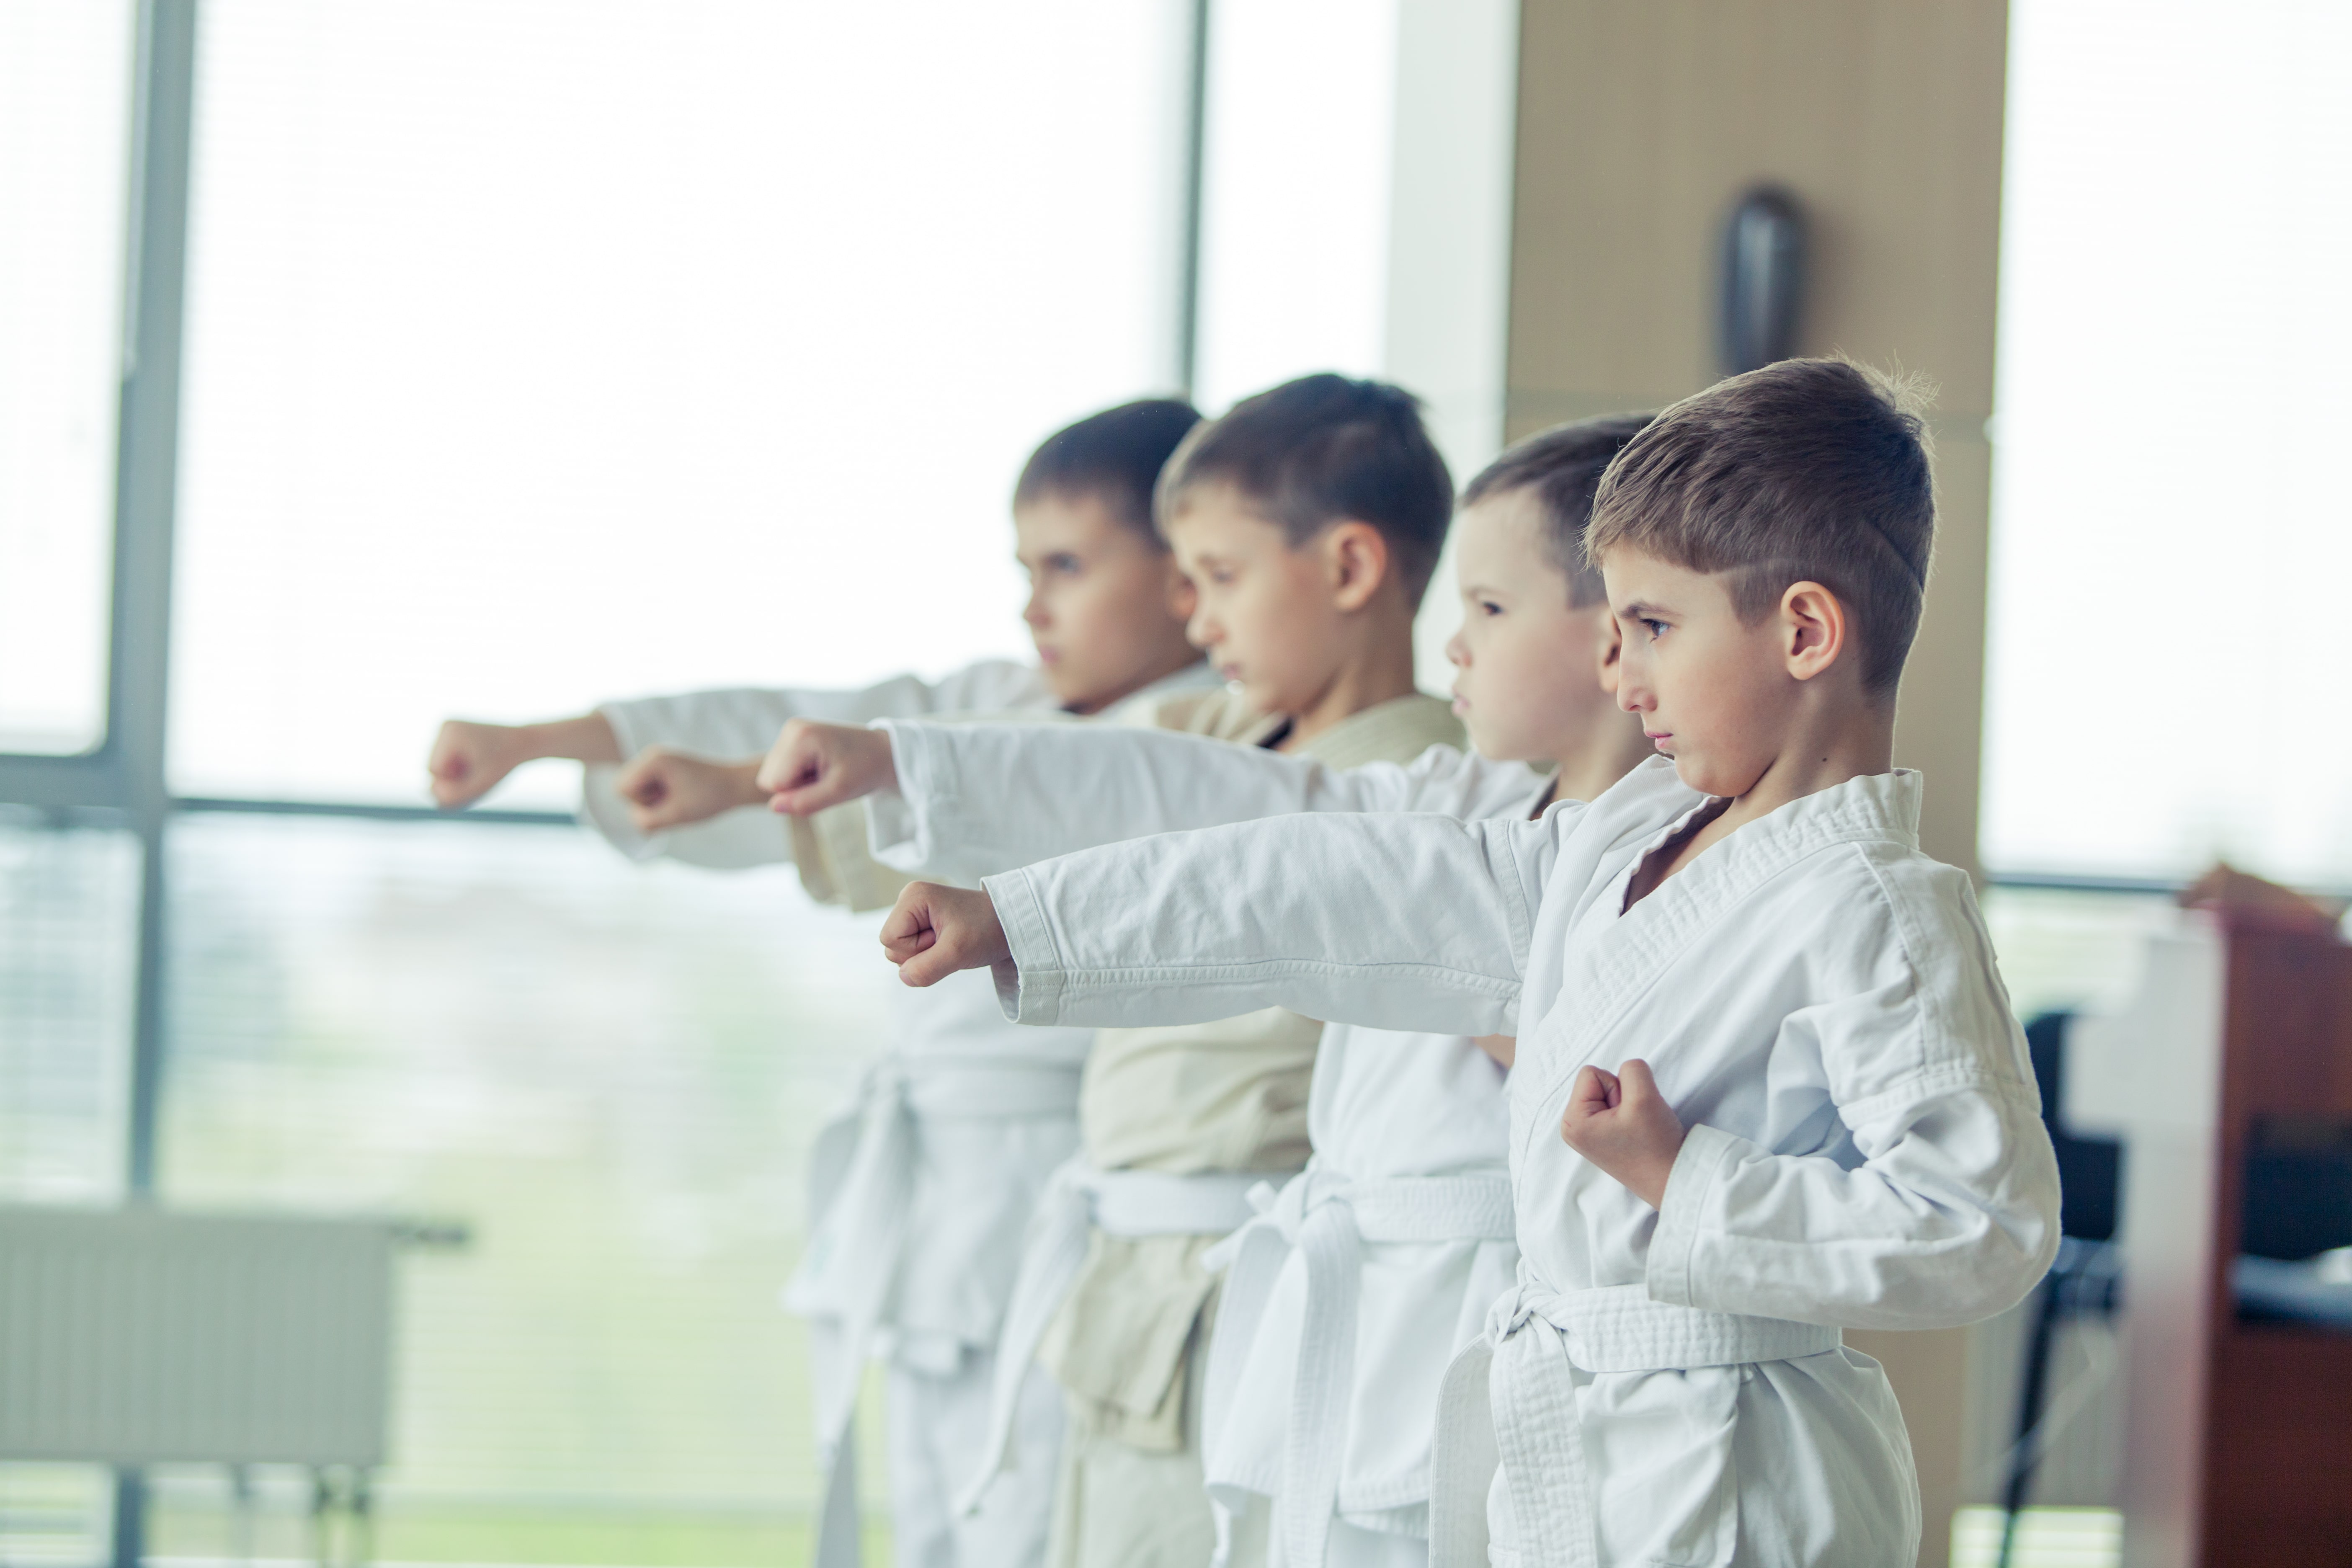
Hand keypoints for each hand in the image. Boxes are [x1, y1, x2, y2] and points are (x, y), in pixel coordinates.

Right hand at [428, 719, 529, 807]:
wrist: (522, 742)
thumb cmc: (504, 763)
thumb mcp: (482, 784)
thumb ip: (455, 795)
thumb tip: (431, 794)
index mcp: (450, 732)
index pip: (434, 770)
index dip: (454, 779)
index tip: (477, 770)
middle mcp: (445, 726)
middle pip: (433, 768)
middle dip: (453, 776)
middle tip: (479, 768)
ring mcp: (447, 728)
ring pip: (438, 766)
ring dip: (456, 773)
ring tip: (479, 764)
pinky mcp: (451, 734)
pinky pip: (444, 761)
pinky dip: (458, 767)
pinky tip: (475, 761)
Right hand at [612, 746, 764, 832]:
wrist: (735, 785)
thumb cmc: (710, 797)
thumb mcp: (677, 815)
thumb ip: (648, 821)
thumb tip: (632, 820)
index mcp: (654, 760)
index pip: (622, 789)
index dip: (641, 803)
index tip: (667, 801)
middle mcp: (651, 755)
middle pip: (624, 788)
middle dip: (644, 802)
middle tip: (672, 802)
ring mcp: (656, 761)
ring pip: (634, 790)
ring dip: (652, 802)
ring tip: (677, 799)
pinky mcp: (662, 769)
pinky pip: (645, 789)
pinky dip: (657, 799)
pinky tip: (677, 798)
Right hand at [755, 718, 897, 815]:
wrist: (881, 751)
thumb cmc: (864, 769)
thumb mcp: (839, 791)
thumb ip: (805, 801)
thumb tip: (773, 807)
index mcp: (801, 737)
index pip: (774, 783)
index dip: (797, 794)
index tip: (824, 784)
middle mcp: (791, 729)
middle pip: (770, 778)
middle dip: (795, 787)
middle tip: (825, 779)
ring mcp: (790, 730)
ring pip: (773, 775)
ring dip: (797, 782)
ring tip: (824, 772)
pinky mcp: (793, 736)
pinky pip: (781, 768)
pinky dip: (799, 774)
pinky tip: (820, 768)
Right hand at [879, 881, 1009, 987]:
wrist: (1010, 923)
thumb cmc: (987, 930)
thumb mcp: (957, 952)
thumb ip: (926, 968)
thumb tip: (904, 977)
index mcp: (912, 897)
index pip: (889, 940)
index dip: (915, 950)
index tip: (943, 938)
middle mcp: (909, 900)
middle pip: (892, 946)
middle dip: (920, 953)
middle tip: (950, 940)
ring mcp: (916, 912)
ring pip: (901, 951)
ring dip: (926, 955)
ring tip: (951, 940)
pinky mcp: (923, 923)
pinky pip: (913, 950)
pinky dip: (931, 954)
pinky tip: (948, 943)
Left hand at [1559, 1059, 1685, 1207]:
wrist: (1672, 1179)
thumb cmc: (1656, 1145)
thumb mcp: (1644, 1096)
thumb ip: (1632, 1069)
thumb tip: (1627, 1068)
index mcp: (1573, 1120)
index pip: (1591, 1072)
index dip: (1617, 1086)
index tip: (1628, 1113)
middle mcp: (1573, 1128)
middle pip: (1598, 1082)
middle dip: (1622, 1095)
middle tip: (1634, 1122)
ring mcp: (1588, 1133)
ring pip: (1610, 1093)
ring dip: (1629, 1104)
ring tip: (1637, 1128)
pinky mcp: (1603, 1136)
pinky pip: (1616, 1106)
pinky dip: (1630, 1113)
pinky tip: (1636, 1133)